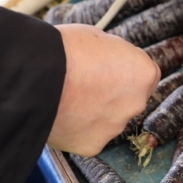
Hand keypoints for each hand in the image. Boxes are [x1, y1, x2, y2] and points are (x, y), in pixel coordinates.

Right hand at [49, 24, 160, 155]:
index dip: (125, 74)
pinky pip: (88, 137)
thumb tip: (113, 60)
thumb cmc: (67, 50)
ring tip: (67, 100)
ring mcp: (115, 127)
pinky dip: (77, 131)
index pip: (145, 77)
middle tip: (84, 87)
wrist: (37, 77)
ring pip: (108, 121)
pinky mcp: (93, 145)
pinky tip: (61, 116)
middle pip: (128, 101)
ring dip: (94, 114)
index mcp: (143, 74)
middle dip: (112, 96)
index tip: (109, 72)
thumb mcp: (100, 37)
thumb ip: (115, 55)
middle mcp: (136, 103)